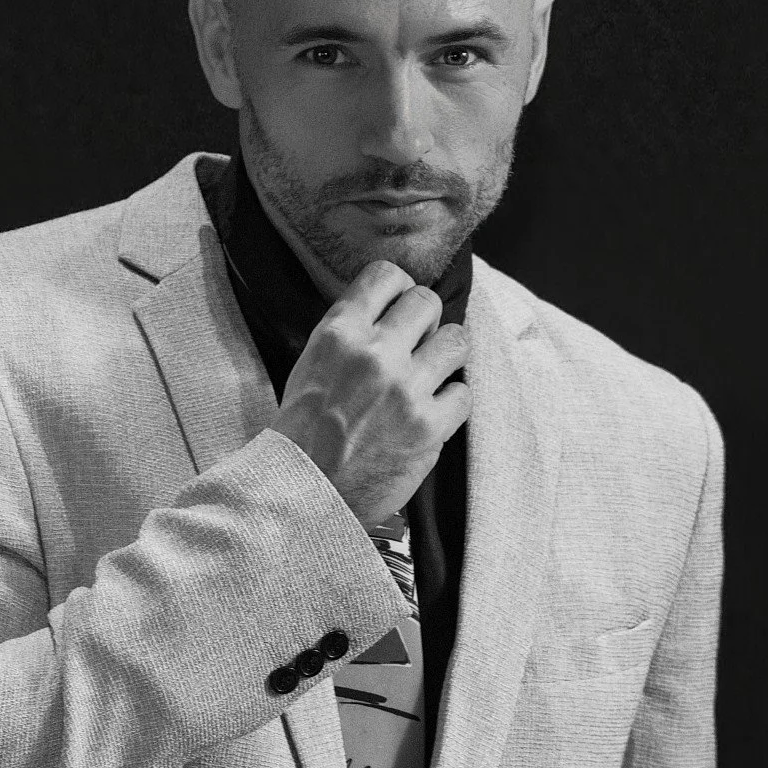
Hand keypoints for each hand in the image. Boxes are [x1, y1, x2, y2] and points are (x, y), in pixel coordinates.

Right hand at [270, 260, 470, 530]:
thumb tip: (393, 311)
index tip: (399, 307)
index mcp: (338, 332)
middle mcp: (373, 353)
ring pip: (457, 340)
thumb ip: (350, 333)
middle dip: (426, 322)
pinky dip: (451, 404)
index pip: (387, 274)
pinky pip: (464, 393)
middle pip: (427, 302)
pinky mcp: (428, 426)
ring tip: (431, 376)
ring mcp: (404, 389)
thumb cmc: (303, 431)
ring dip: (446, 357)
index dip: (399, 289)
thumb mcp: (311, 363)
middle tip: (417, 347)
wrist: (303, 493)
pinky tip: (431, 413)